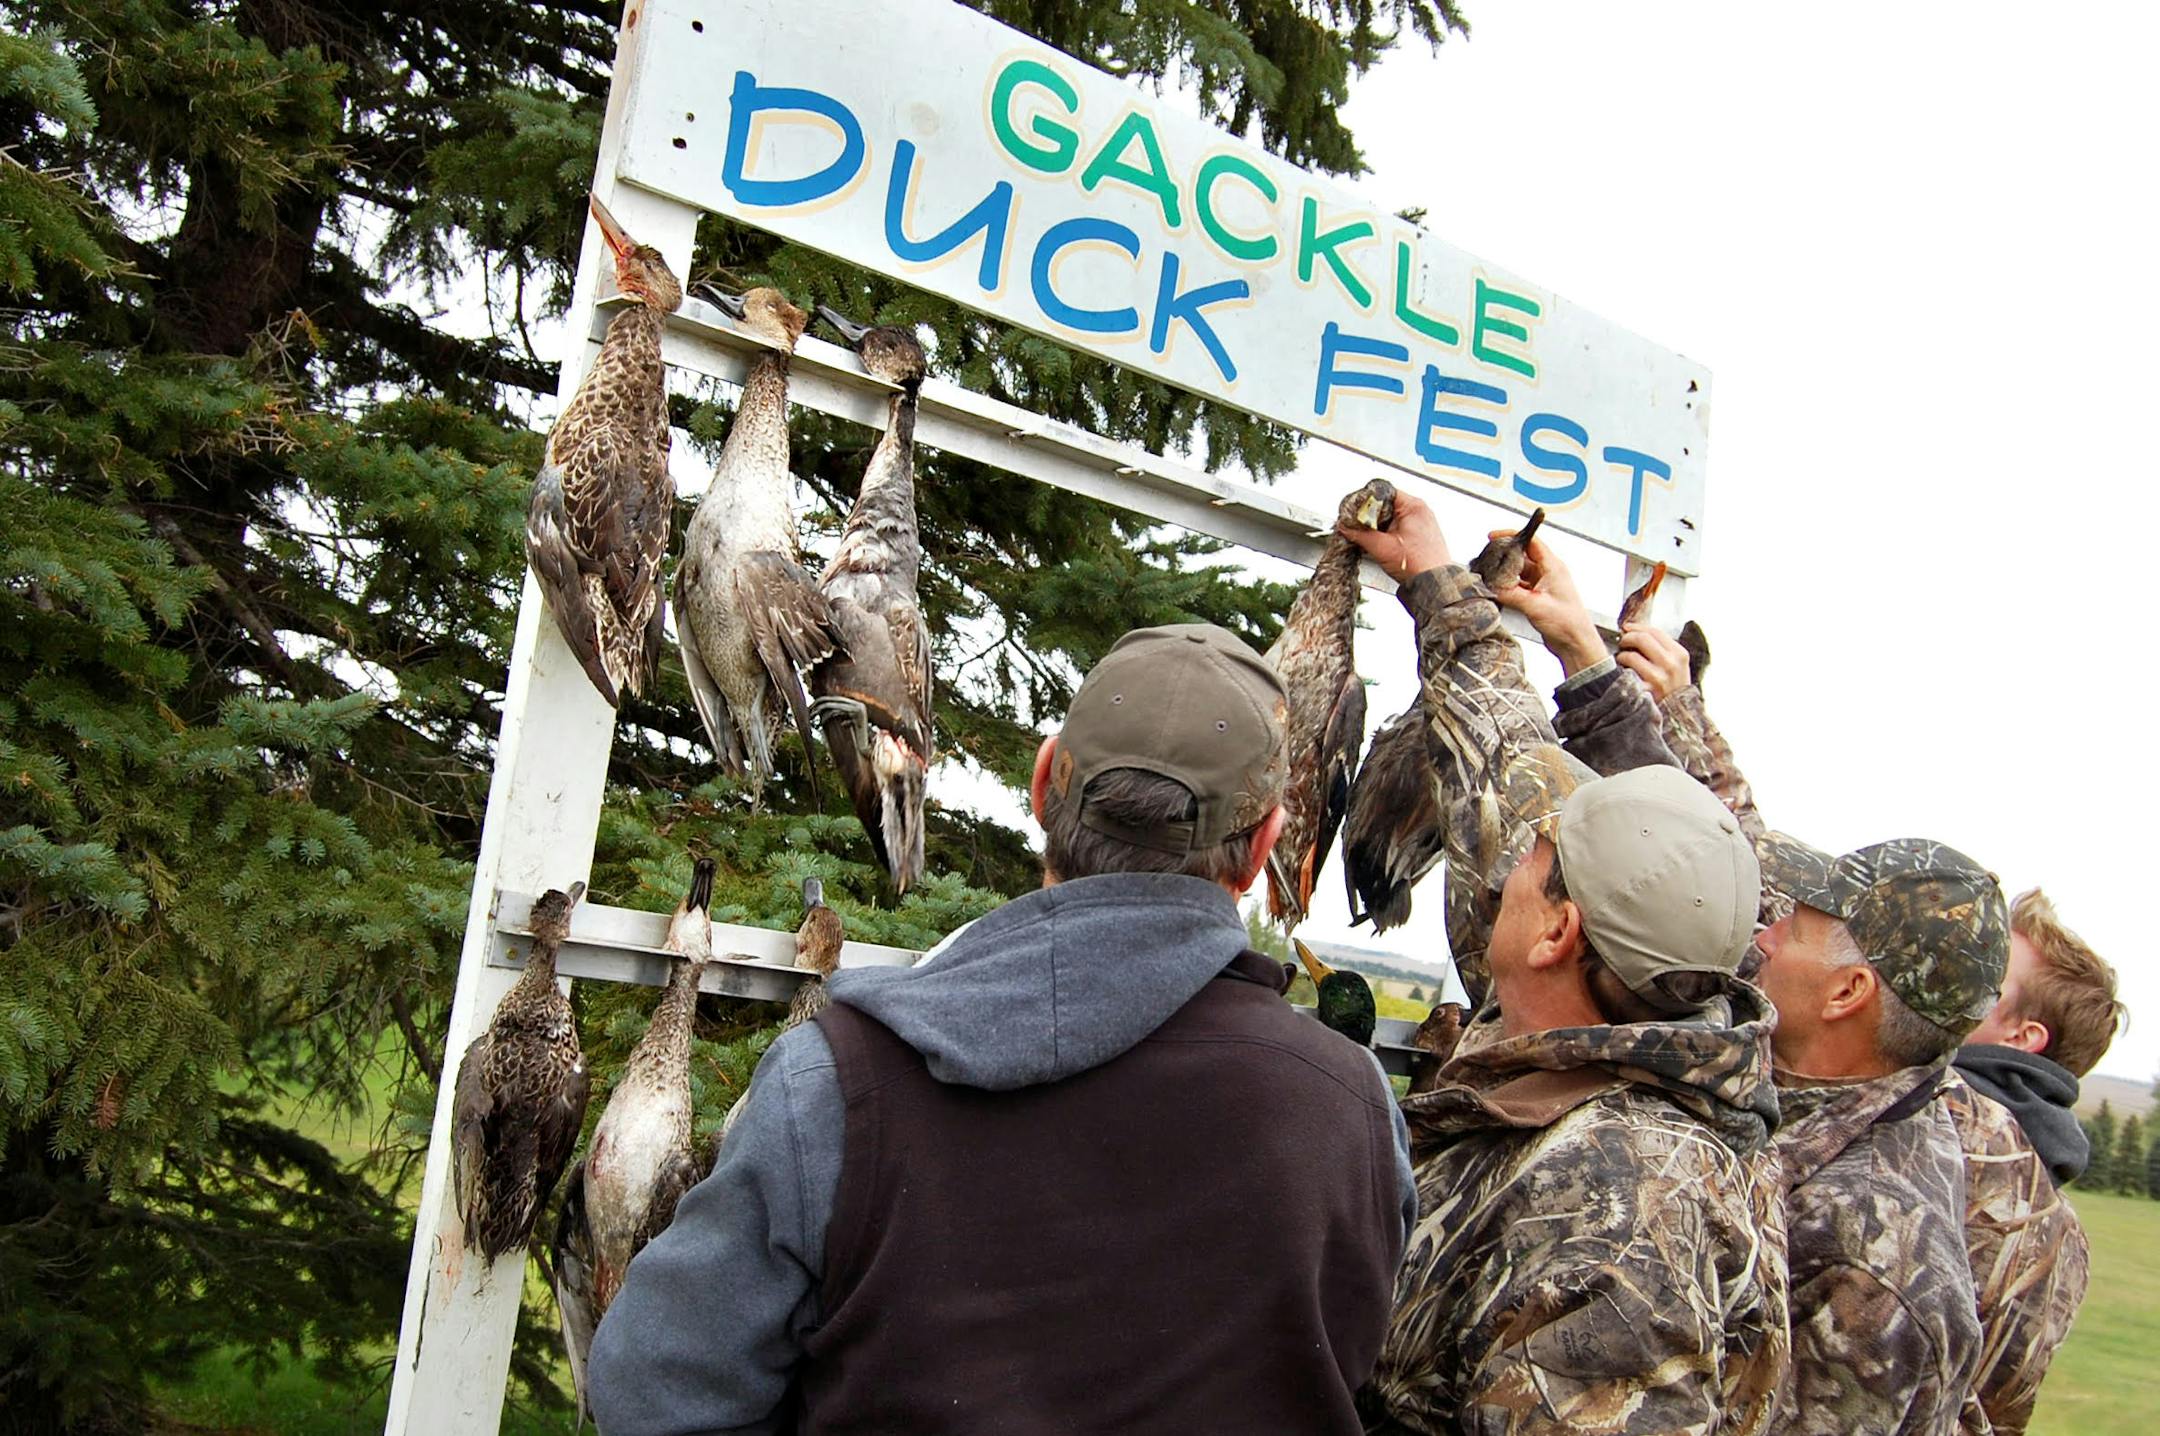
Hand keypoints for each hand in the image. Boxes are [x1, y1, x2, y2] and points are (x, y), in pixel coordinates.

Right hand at [1340, 489, 1449, 581]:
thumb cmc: (1418, 565)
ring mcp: (1421, 523)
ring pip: (1391, 518)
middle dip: (1370, 517)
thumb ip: (1360, 535)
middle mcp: (1419, 511)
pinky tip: (1381, 544)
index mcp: (1413, 507)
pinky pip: (1398, 528)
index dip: (1366, 501)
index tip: (1355, 511)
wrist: (1434, 584)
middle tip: (1359, 527)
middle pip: (1386, 505)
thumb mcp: (1381, 547)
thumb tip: (1345, 527)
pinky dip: (1387, 534)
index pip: (1384, 492)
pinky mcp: (1420, 535)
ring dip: (1378, 527)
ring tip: (1371, 538)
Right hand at [1487, 532, 1602, 674]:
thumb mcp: (1535, 606)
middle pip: (1522, 555)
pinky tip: (1499, 591)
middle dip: (1505, 556)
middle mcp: (1549, 572)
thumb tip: (1491, 587)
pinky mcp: (1539, 597)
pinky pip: (1520, 586)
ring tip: (1490, 576)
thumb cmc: (1567, 623)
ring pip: (1519, 572)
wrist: (1576, 643)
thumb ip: (1511, 594)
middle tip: (1488, 559)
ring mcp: (1543, 584)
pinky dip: (1509, 587)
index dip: (1512, 536)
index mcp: (1553, 567)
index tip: (1494, 536)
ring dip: (1506, 574)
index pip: (1531, 542)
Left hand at [1617, 624, 1691, 701]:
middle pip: (1642, 638)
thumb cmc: (1673, 687)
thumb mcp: (1677, 665)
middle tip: (1623, 642)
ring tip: (1624, 660)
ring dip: (1622, 656)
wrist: (1677, 714)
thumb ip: (1661, 648)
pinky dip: (1621, 671)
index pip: (1654, 631)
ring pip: (1631, 656)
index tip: (1627, 628)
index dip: (1637, 627)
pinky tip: (1624, 673)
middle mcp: (1671, 664)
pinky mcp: (1645, 692)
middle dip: (1627, 638)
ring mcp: (1658, 679)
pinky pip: (1625, 674)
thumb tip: (1634, 630)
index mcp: (1680, 654)